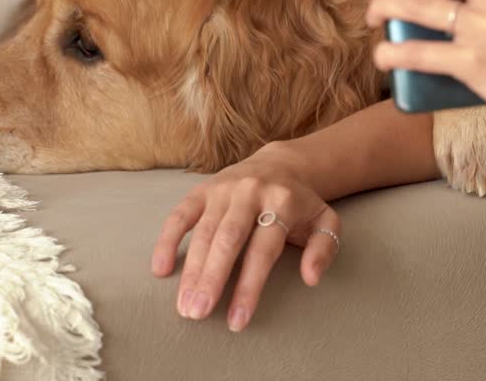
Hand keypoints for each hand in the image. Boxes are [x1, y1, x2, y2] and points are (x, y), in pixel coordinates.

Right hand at [150, 141, 341, 331]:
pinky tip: (160, 270)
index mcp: (283, 202)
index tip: (237, 320)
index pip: (263, 250)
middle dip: (212, 279)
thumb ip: (324, 248)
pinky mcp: (202, 189)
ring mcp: (223, 189)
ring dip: (191, 270)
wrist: (278, 165)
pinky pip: (180, 215)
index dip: (249, 287)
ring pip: (203, 232)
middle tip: (198, 314)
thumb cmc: (299, 204)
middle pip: (229, 240)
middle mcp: (251, 192)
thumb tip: (311, 278)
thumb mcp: (324, 220)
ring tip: (184, 305)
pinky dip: (167, 241)